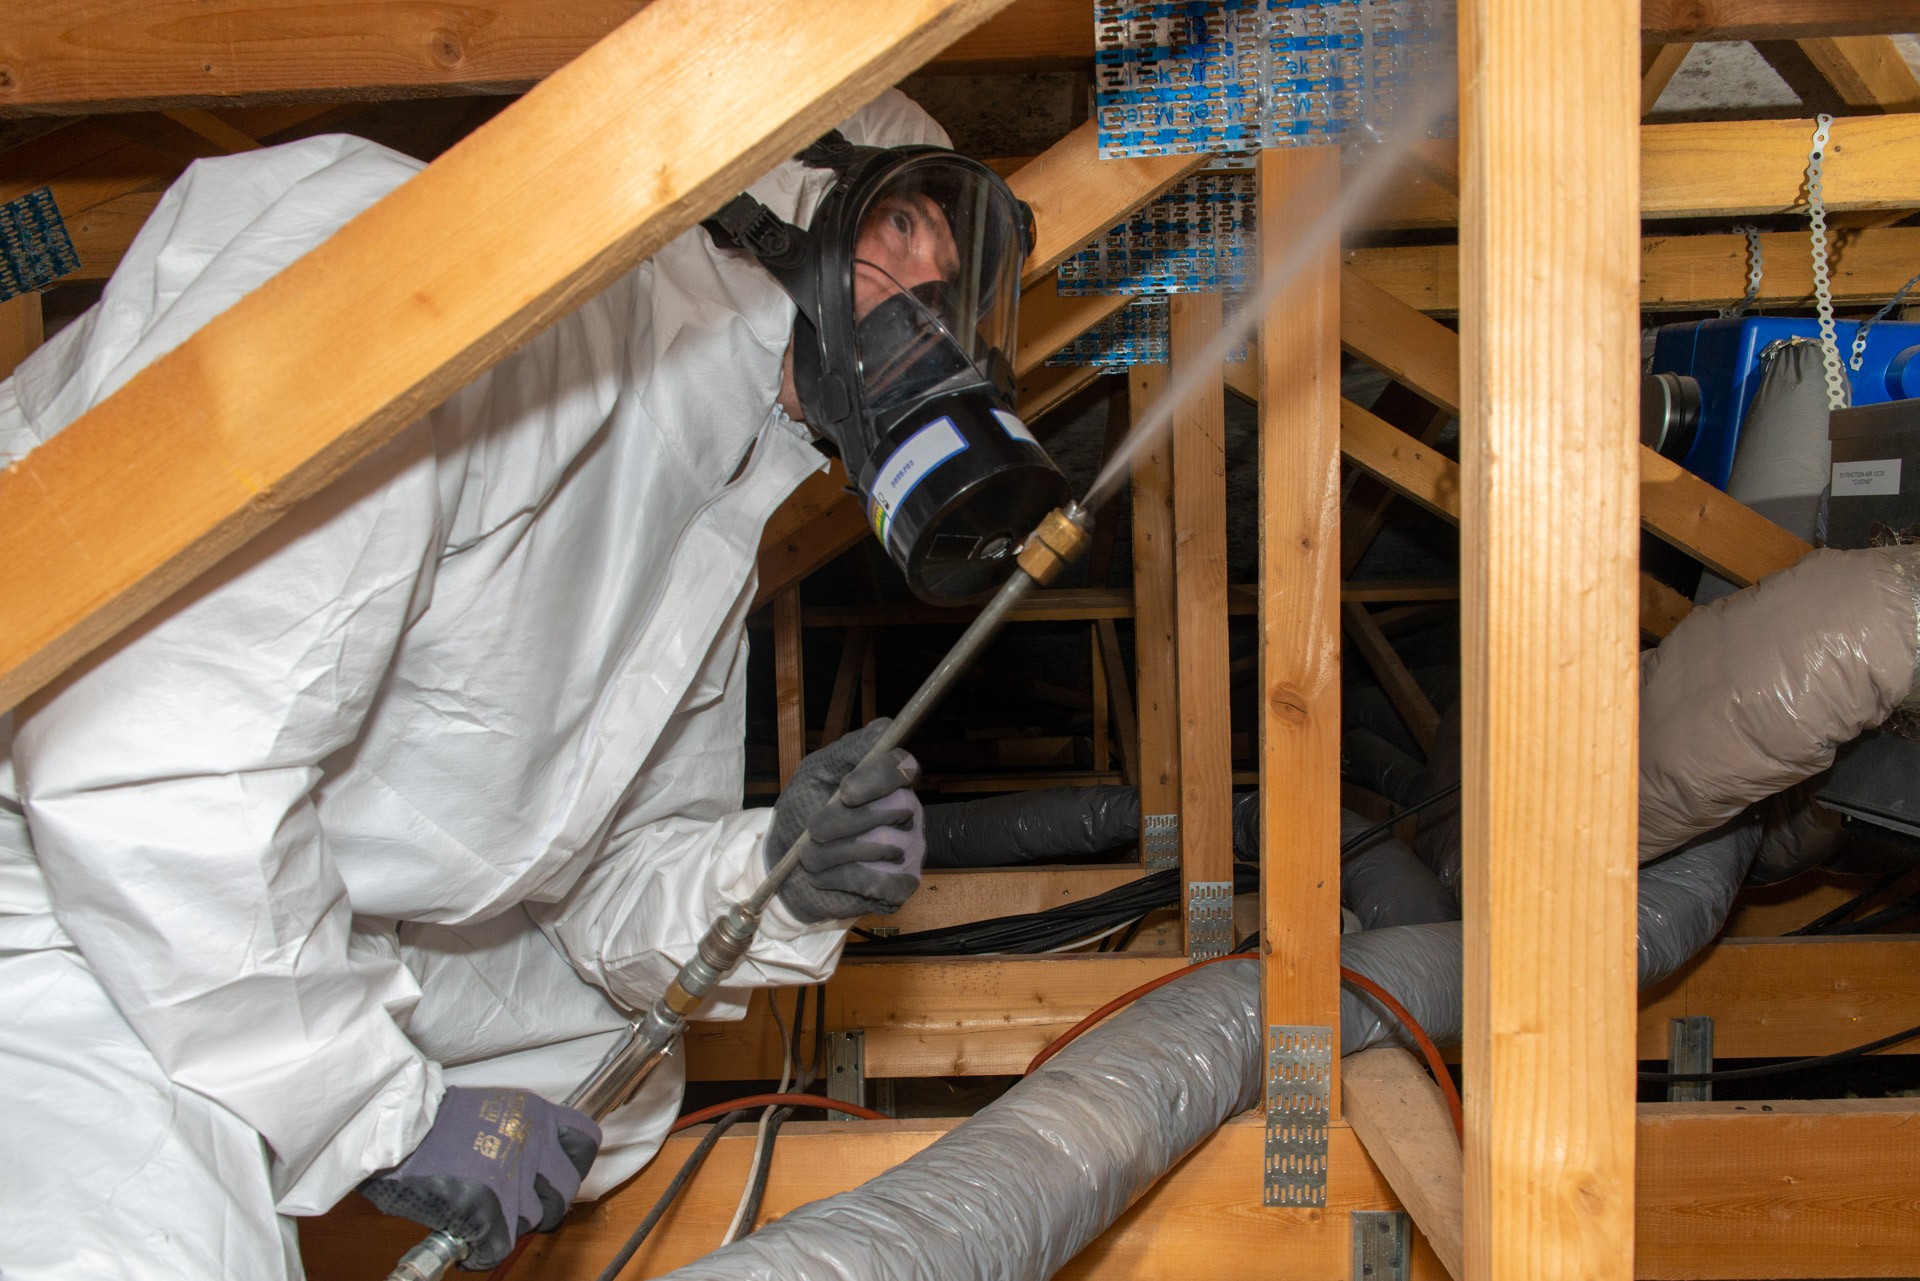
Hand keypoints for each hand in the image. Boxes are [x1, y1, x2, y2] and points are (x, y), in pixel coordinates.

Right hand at [361, 1086, 599, 1270]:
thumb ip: (521, 1136)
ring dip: (509, 1226)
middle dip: (544, 1207)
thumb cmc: (434, 1124)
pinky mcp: (488, 1206)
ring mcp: (511, 1177)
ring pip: (531, 1221)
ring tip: (483, 1217)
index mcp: (535, 1115)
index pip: (584, 1143)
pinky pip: (499, 1246)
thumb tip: (538, 1170)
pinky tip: (470, 1241)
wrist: (397, 1130)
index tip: (556, 1177)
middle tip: (519, 1209)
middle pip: (563, 1193)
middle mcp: (531, 1144)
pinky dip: (483, 1251)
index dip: (572, 1166)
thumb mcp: (493, 1110)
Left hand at [765, 717, 925, 921]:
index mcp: (887, 779)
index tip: (846, 792)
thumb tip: (883, 729)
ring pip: (888, 846)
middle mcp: (906, 810)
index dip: (880, 777)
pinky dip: (844, 879)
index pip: (904, 766)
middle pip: (897, 806)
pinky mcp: (901, 884)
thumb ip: (846, 751)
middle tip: (813, 831)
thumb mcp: (814, 775)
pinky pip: (885, 881)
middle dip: (844, 822)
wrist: (784, 869)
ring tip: (810, 857)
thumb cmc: (801, 813)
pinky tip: (825, 877)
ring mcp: (909, 848)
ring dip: (834, 853)